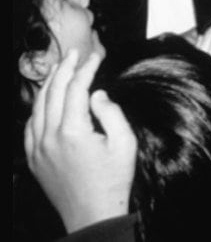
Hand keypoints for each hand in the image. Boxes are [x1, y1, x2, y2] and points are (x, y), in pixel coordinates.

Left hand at [24, 50, 136, 233]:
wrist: (92, 213)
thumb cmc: (112, 180)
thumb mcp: (125, 143)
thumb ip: (111, 113)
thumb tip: (97, 94)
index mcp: (73, 131)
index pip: (76, 88)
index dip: (86, 69)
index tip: (95, 57)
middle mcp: (50, 137)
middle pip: (53, 92)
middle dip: (64, 69)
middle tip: (74, 53)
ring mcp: (38, 148)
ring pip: (37, 106)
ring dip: (48, 84)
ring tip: (58, 68)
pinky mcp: (34, 159)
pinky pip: (30, 126)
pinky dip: (37, 107)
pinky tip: (45, 100)